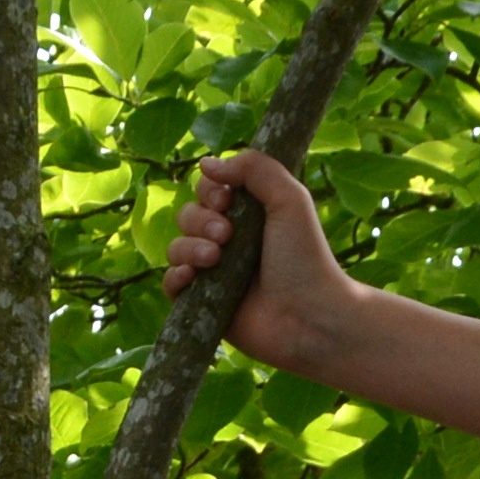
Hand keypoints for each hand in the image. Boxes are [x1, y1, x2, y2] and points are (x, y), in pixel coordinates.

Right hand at [163, 151, 369, 376]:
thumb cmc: (304, 257)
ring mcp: (213, 273)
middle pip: (188, 215)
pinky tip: (193, 275)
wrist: (308, 316)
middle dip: (201, 220)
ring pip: (177, 247)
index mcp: (247, 215)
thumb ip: (255, 168)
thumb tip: (207, 163)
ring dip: (189, 247)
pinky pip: (170, 283)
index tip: (227, 201)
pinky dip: (175, 275)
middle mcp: (227, 241)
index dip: (210, 191)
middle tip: (227, 235)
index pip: (208, 190)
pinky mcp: (202, 303)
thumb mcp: (289, 198)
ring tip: (216, 258)